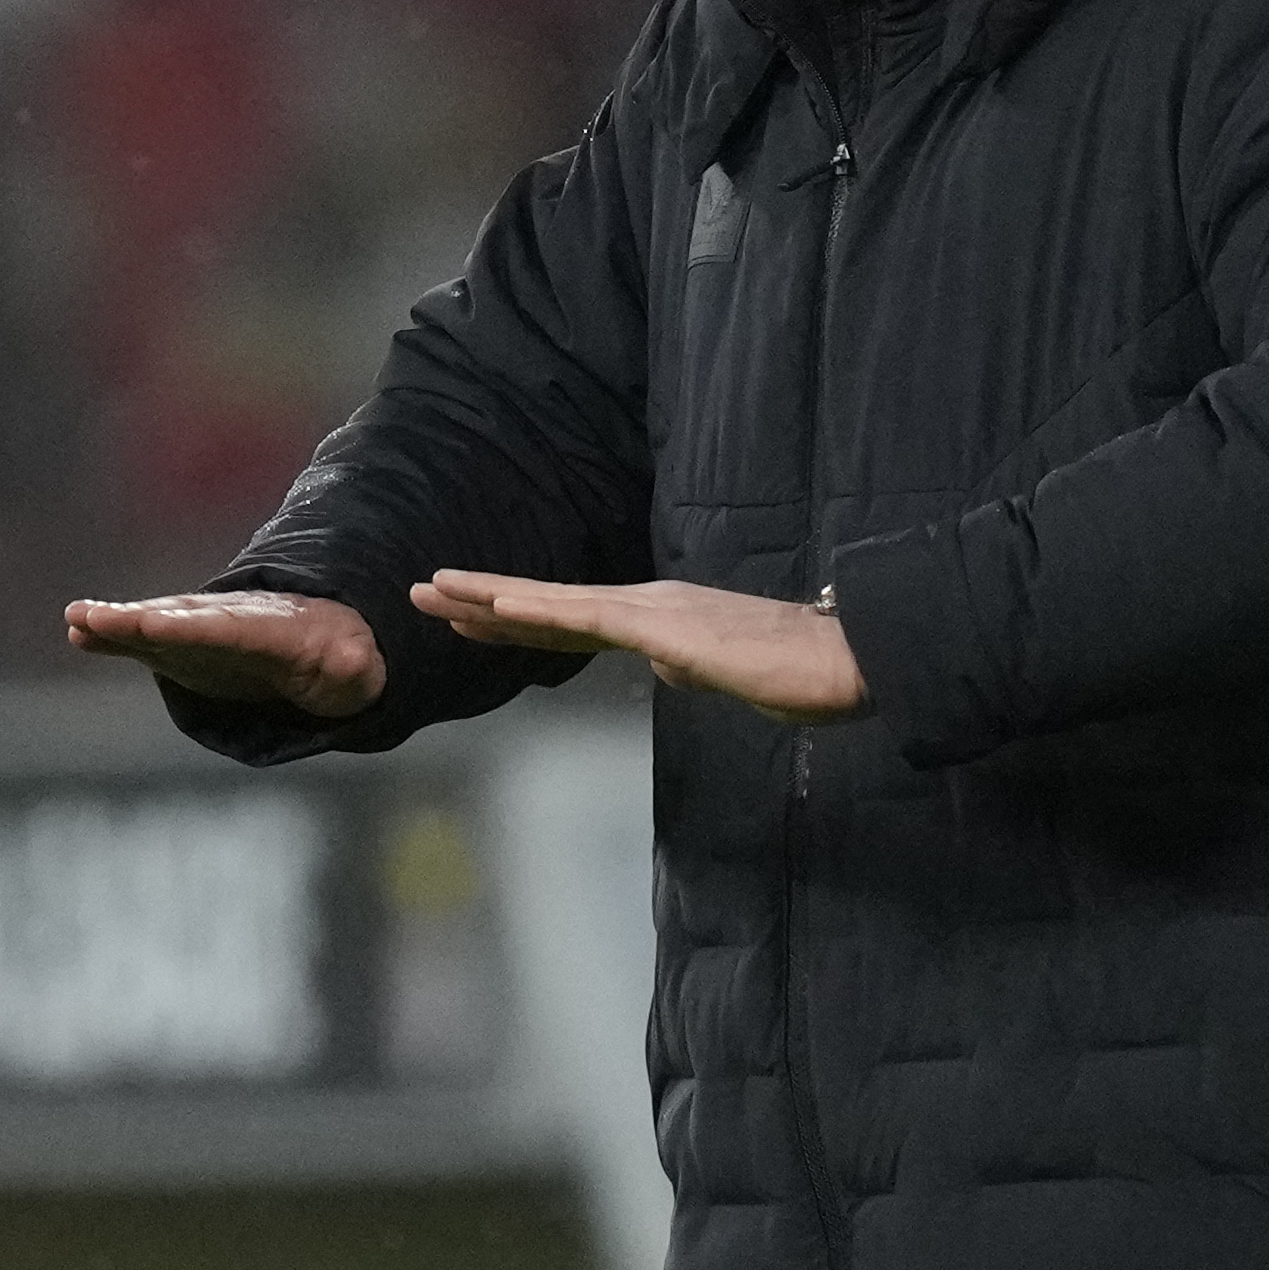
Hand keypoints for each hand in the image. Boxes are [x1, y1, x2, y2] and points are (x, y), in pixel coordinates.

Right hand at [65, 591, 384, 719]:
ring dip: (117, 623)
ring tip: (76, 619)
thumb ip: (350, 665)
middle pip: (180, 619)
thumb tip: (352, 662)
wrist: (318, 641)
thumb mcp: (355, 665)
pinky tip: (75, 629)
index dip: (190, 627)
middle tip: (95, 616)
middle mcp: (226, 622)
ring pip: (155, 624)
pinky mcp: (181, 647)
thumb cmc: (339, 657)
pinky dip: (112, 635)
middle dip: (140, 620)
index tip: (153, 625)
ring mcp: (200, 632)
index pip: (227, 628)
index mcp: (270, 628)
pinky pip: (143, 640)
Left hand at [413, 572, 865, 723]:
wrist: (846, 659)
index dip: (517, 618)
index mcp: (663, 621)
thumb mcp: (732, 679)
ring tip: (434, 590)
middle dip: (482, 600)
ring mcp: (654, 614)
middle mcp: (650, 607)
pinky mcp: (664, 628)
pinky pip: (586, 620)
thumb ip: (694, 669)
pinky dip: (534, 612)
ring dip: (490, 598)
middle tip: (422, 591)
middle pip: (550, 605)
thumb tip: (667, 668)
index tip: (467, 615)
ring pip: (554, 604)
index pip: (573, 622)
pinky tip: (495, 609)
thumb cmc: (802, 673)